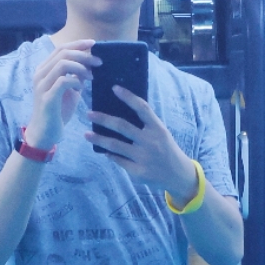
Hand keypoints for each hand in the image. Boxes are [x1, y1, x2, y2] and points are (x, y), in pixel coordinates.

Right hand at [25, 39, 100, 149]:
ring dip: (81, 67)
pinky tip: (81, 87)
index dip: (78, 44)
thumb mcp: (70, 90)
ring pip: (62, 64)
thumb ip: (77, 76)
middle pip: (63, 53)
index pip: (61, 48)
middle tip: (99, 62)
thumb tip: (90, 64)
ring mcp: (42, 85)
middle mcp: (40, 74)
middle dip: (83, 54)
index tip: (94, 44)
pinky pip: (63, 81)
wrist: (45, 133)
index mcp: (44, 69)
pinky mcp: (47, 98)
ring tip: (92, 76)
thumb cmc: (58, 111)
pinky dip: (75, 81)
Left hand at [86, 86, 197, 201]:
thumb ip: (145, 125)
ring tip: (87, 134)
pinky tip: (103, 151)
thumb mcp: (161, 134)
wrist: (178, 176)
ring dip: (98, 139)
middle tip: (89, 113)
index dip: (128, 97)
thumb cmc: (165, 149)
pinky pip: (118, 160)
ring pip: (115, 146)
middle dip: (103, 119)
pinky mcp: (138, 172)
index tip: (114, 88)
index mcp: (158, 129)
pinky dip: (110, 155)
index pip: (142, 108)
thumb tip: (118, 113)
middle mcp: (151, 141)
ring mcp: (143, 157)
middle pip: (122, 126)